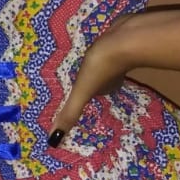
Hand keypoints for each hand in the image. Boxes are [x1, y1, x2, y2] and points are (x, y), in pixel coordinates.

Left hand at [47, 20, 132, 146]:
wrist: (126, 36)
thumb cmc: (103, 65)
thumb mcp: (82, 90)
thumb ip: (69, 112)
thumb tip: (54, 142)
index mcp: (105, 89)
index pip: (89, 96)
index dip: (79, 95)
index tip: (67, 93)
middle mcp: (112, 75)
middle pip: (94, 79)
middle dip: (82, 77)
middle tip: (65, 75)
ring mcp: (114, 56)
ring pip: (97, 63)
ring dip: (88, 62)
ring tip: (72, 59)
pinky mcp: (113, 39)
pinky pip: (100, 46)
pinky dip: (93, 47)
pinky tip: (86, 42)